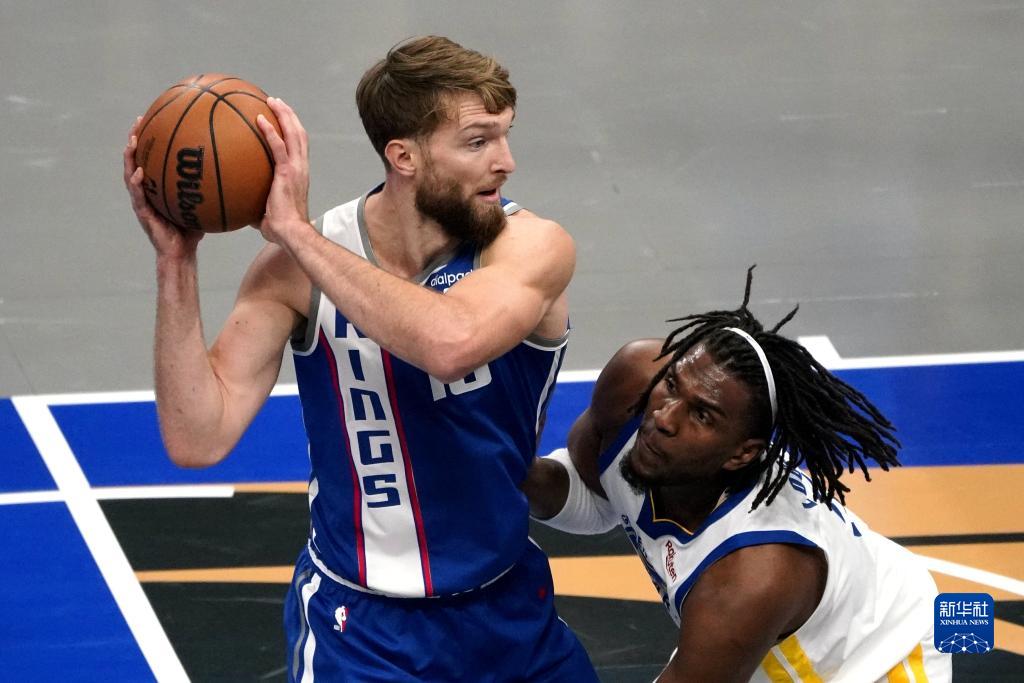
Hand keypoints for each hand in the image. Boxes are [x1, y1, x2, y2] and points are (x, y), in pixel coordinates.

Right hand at [123, 116, 202, 257]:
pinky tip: (139, 172)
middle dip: (136, 138)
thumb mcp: (203, 203)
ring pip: (130, 173)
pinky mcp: (143, 213)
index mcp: (158, 184)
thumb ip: (213, 187)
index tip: (156, 117)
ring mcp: (142, 200)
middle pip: (137, 158)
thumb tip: (237, 171)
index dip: (152, 137)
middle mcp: (147, 189)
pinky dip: (136, 183)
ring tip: (132, 141)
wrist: (181, 252)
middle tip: (140, 119)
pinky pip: (138, 195)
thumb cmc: (193, 227)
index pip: (153, 156)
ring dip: (129, 157)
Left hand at [256, 97, 311, 245]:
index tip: (282, 118)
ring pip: (294, 133)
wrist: (290, 232)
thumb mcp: (265, 210)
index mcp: (299, 174)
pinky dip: (270, 130)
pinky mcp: (287, 172)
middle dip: (289, 115)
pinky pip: (278, 145)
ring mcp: (296, 168)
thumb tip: (235, 201)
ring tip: (272, 101)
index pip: (299, 146)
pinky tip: (259, 119)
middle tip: (276, 102)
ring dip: (284, 114)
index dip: (292, 130)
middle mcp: (301, 167)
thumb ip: (253, 201)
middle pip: (299, 133)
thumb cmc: (280, 228)